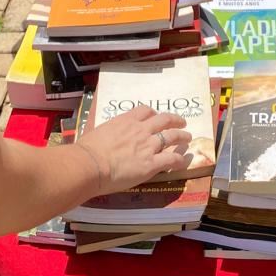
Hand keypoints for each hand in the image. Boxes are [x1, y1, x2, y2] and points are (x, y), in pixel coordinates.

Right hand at [77, 106, 192, 195]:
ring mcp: (148, 146)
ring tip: (188, 137)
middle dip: (174, 120)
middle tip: (181, 122)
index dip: (154, 113)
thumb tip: (102, 138)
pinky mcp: (151, 164)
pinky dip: (179, 159)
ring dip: (182, 136)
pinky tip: (183, 160)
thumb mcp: (98, 131)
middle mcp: (140, 130)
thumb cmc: (88, 149)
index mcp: (126, 121)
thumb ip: (107, 132)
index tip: (156, 116)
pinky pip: (170, 159)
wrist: (90, 164)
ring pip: (171, 137)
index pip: (145, 111)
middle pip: (163, 119)